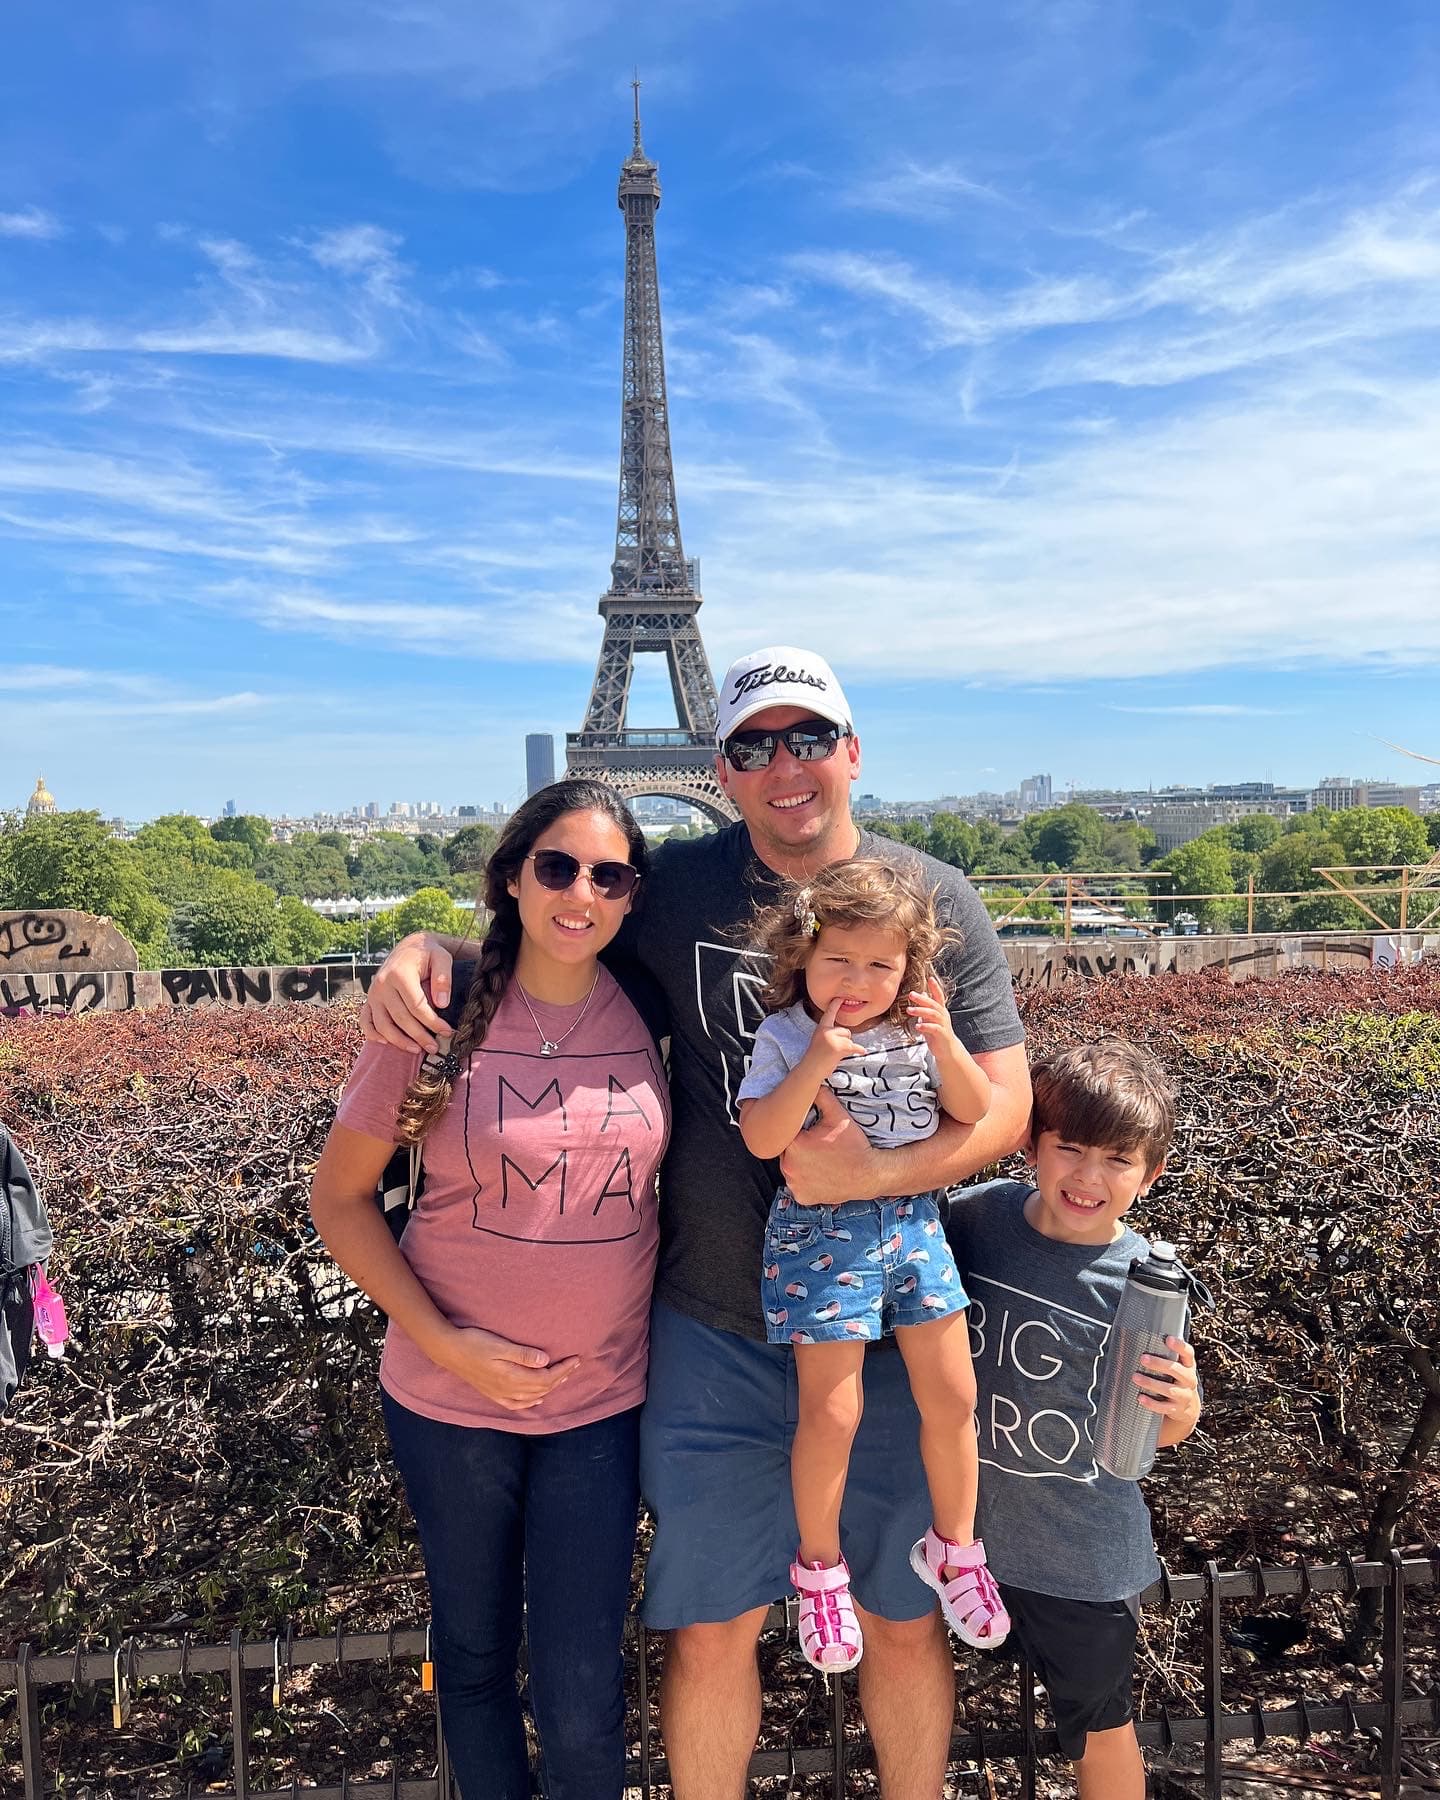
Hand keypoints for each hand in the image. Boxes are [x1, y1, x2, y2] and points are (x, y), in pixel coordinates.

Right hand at [361, 933, 453, 1052]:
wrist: (409, 947)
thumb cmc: (427, 954)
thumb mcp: (442, 958)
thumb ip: (443, 979)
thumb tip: (442, 1004)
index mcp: (399, 974)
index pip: (417, 1006)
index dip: (433, 1022)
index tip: (447, 1031)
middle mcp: (382, 985)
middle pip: (400, 1018)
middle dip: (419, 1035)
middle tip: (435, 1047)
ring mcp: (373, 994)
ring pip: (382, 1024)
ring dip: (399, 1041)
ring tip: (417, 1050)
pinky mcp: (369, 1000)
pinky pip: (366, 1021)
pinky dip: (373, 1034)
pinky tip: (387, 1042)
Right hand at [436, 1325, 580, 1412]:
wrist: (448, 1350)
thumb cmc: (473, 1342)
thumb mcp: (499, 1345)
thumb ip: (523, 1354)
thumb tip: (546, 1360)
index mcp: (511, 1377)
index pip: (545, 1378)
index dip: (563, 1370)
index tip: (576, 1359)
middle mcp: (507, 1390)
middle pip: (542, 1388)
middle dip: (561, 1377)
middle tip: (575, 1365)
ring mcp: (499, 1394)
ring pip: (532, 1397)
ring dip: (549, 1388)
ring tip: (563, 1377)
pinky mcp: (492, 1393)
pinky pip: (516, 1404)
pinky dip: (530, 1403)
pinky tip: (536, 1400)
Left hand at [780, 1087, 880, 1206]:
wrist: (869, 1174)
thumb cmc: (854, 1145)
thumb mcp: (837, 1115)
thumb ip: (820, 1096)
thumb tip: (810, 1083)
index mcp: (794, 1145)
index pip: (785, 1132)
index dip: (797, 1130)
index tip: (809, 1131)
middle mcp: (788, 1167)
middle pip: (786, 1151)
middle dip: (797, 1147)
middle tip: (817, 1145)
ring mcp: (794, 1185)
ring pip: (790, 1168)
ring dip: (799, 1164)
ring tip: (819, 1159)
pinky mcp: (802, 1197)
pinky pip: (797, 1185)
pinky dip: (805, 1180)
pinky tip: (819, 1174)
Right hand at [806, 997, 860, 1076]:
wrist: (811, 1069)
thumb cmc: (815, 1058)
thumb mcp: (819, 1041)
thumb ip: (830, 1035)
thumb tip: (846, 1035)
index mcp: (821, 1028)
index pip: (829, 1014)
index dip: (835, 1005)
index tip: (840, 998)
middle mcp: (827, 1031)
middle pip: (846, 1031)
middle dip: (845, 1040)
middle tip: (833, 1050)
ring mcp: (833, 1039)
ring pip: (849, 1040)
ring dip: (847, 1048)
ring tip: (835, 1055)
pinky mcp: (840, 1047)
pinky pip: (855, 1047)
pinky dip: (858, 1050)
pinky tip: (862, 1051)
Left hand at [907, 976, 960, 1053]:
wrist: (947, 1050)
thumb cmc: (938, 1033)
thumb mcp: (931, 1018)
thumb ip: (926, 1007)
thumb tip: (922, 994)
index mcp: (940, 1011)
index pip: (939, 996)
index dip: (935, 987)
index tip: (930, 978)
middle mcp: (943, 1016)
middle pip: (933, 1004)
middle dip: (922, 999)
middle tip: (911, 994)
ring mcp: (943, 1025)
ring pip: (933, 1015)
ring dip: (920, 1011)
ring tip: (909, 1010)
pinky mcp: (942, 1035)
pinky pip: (934, 1028)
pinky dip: (925, 1026)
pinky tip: (917, 1026)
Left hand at [1138, 1335, 1200, 1440]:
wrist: (1188, 1408)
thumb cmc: (1176, 1379)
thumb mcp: (1177, 1367)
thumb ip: (1166, 1355)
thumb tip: (1138, 1336)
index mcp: (1188, 1366)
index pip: (1188, 1353)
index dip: (1179, 1346)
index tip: (1168, 1339)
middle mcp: (1189, 1380)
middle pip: (1176, 1370)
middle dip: (1159, 1364)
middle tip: (1143, 1358)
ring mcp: (1184, 1396)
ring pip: (1168, 1390)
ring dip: (1151, 1383)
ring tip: (1135, 1377)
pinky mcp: (1176, 1409)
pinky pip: (1164, 1407)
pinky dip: (1152, 1403)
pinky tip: (1140, 1398)